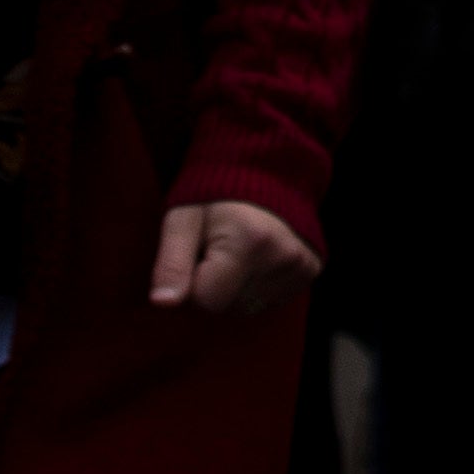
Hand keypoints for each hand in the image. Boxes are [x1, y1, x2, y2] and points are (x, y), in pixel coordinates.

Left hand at [150, 197, 316, 316]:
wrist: (263, 165)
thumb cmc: (214, 192)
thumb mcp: (183, 219)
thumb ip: (171, 263)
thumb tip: (162, 304)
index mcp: (248, 242)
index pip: (206, 301)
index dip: (193, 282)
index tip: (197, 252)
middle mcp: (282, 257)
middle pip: (229, 308)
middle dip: (214, 286)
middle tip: (216, 248)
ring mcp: (301, 265)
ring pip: (249, 308)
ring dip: (235, 289)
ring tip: (237, 251)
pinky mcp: (311, 269)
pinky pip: (271, 301)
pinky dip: (257, 287)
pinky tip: (256, 258)